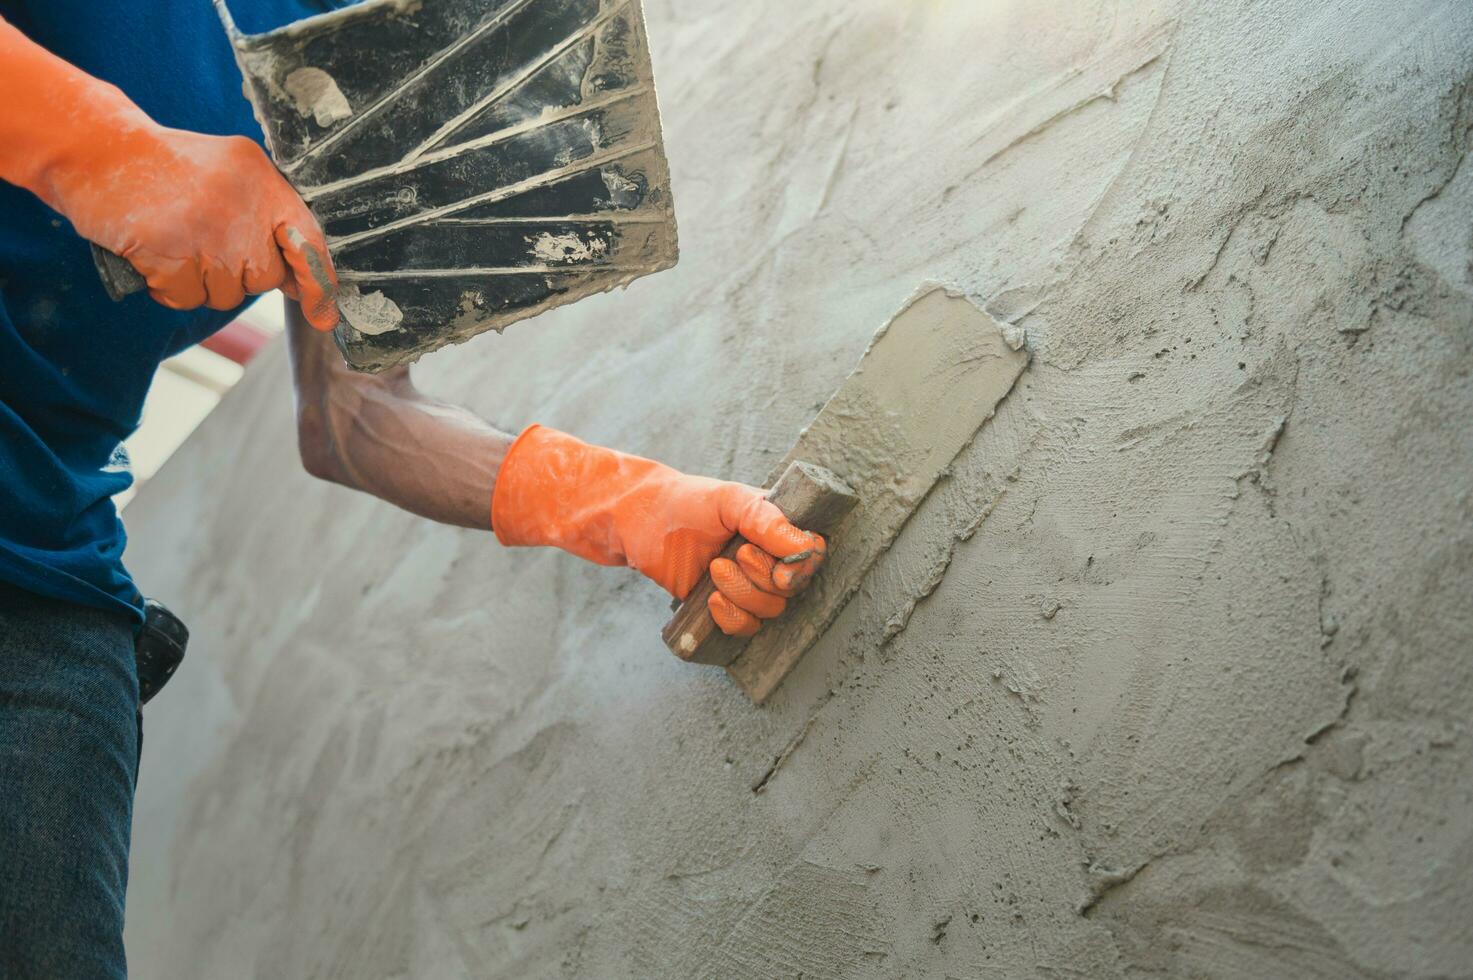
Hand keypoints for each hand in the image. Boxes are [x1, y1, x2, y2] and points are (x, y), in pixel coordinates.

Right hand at [0, 18, 338, 327]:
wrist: (96, 148)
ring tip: (174, 243)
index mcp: (263, 182)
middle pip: (262, 278)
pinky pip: (186, 297)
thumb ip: (265, 221)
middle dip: (236, 276)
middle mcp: (242, 205)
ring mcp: (206, 229)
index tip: (324, 317)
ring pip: (225, 294)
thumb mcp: (229, 176)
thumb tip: (299, 286)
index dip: (319, 284)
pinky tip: (153, 257)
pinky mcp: (169, 250)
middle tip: (201, 243)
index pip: (308, 241)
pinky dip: (168, 288)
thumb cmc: (166, 169)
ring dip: (199, 283)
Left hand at [491, 426, 826, 636]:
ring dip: (741, 594)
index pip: (813, 555)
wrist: (637, 523)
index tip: (776, 561)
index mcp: (777, 528)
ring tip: (713, 569)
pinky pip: (745, 629)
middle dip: (761, 576)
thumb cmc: (684, 503)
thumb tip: (804, 547)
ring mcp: (749, 586)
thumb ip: (767, 519)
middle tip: (732, 554)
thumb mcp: (728, 499)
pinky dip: (730, 617)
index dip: (800, 565)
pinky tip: (709, 598)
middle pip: (793, 589)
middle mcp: (769, 558)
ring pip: (770, 611)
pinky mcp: (726, 608)